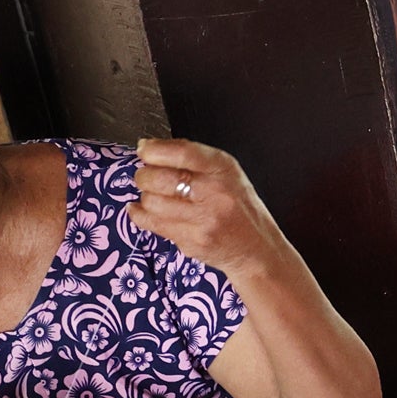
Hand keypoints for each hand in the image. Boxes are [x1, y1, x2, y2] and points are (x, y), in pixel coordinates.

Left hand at [129, 139, 289, 284]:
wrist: (256, 249)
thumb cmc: (238, 208)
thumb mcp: (226, 173)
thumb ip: (192, 157)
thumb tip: (148, 148)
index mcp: (223, 170)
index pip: (181, 152)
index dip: (154, 150)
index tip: (144, 150)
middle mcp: (214, 193)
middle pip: (159, 178)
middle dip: (144, 175)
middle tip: (148, 177)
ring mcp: (203, 220)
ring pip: (151, 201)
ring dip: (146, 197)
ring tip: (156, 197)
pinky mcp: (192, 241)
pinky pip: (151, 223)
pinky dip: (140, 214)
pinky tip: (142, 210)